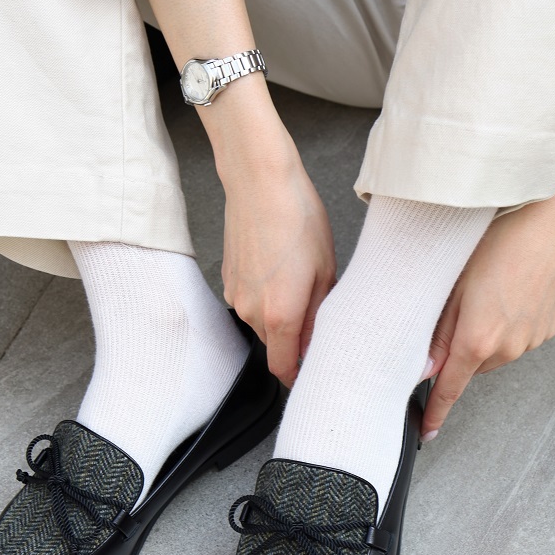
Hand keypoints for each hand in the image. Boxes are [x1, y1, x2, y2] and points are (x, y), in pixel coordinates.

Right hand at [129, 0, 335, 380]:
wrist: (259, 179)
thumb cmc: (298, 217)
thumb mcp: (326, 268)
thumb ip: (321, 313)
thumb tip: (322, 338)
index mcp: (280, 316)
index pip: (285, 371)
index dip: (303, 374)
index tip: (319, 368)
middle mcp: (251, 313)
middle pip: (275, 345)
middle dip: (296, 339)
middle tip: (323, 316)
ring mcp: (235, 295)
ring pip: (263, 322)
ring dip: (283, 314)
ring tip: (305, 282)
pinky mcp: (228, 276)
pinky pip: (252, 300)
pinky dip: (268, 294)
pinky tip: (284, 267)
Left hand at [420, 201, 554, 437]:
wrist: (549, 222)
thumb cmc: (495, 242)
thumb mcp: (452, 284)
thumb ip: (436, 332)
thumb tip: (423, 367)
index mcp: (477, 340)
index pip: (450, 389)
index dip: (436, 412)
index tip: (426, 433)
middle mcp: (508, 348)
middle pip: (470, 365)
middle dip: (458, 349)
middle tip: (456, 308)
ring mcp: (532, 340)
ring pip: (494, 352)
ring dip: (484, 336)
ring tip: (487, 292)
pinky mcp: (548, 329)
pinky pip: (518, 338)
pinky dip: (507, 325)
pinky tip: (508, 292)